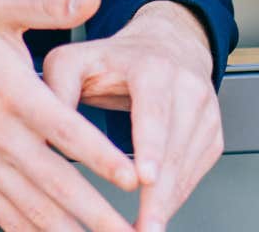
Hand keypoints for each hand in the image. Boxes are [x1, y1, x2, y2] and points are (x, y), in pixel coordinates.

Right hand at [0, 0, 138, 231]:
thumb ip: (49, 5)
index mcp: (14, 93)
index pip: (65, 131)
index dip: (100, 156)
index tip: (132, 176)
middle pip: (55, 182)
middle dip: (96, 212)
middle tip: (131, 231)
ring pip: (33, 208)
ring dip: (70, 230)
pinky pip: (5, 215)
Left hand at [41, 1, 221, 231]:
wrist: (166, 45)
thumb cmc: (117, 59)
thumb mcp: (76, 59)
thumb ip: (56, 88)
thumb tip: (46, 132)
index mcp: (152, 68)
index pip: (154, 110)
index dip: (150, 146)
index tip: (144, 178)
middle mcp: (187, 86)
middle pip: (174, 147)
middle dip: (159, 193)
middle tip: (141, 228)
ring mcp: (206, 110)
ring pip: (188, 164)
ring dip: (167, 202)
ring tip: (143, 229)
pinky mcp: (212, 131)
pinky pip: (197, 170)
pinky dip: (177, 196)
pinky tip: (156, 213)